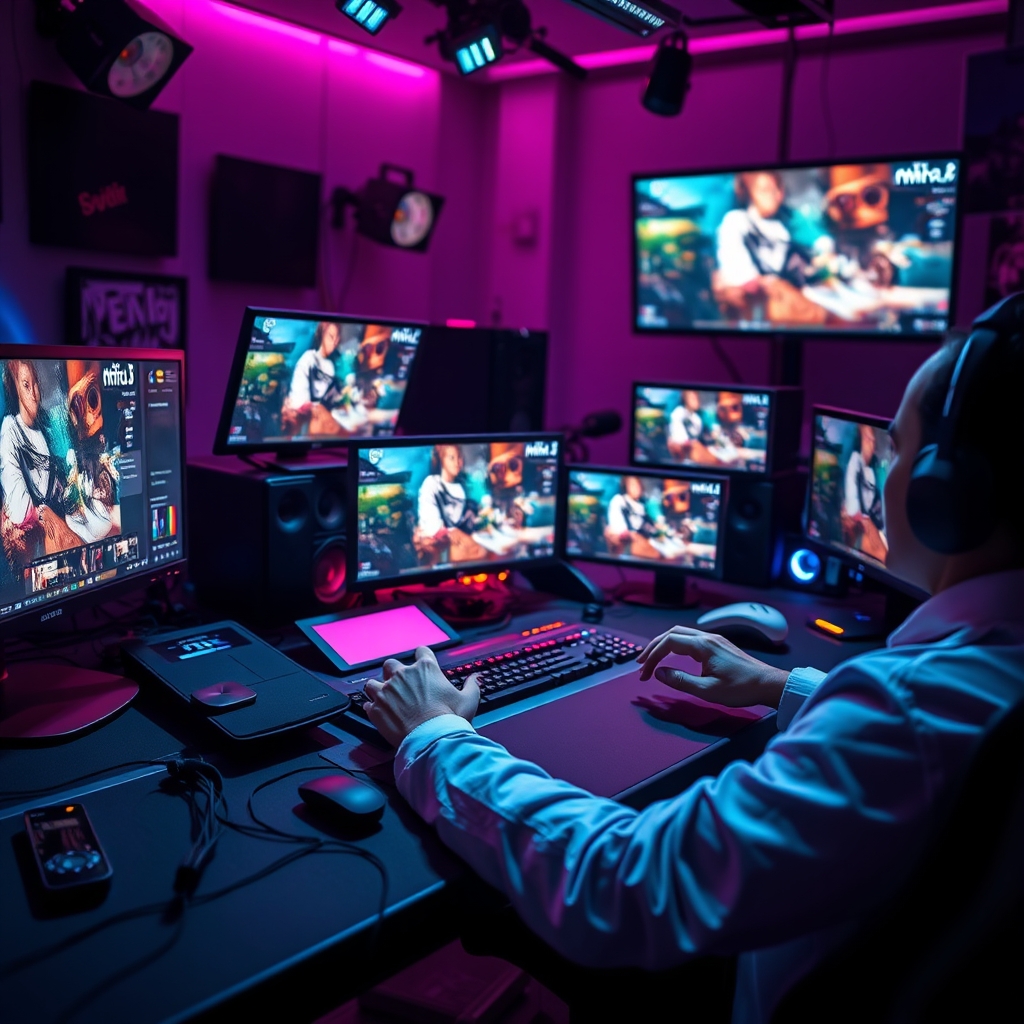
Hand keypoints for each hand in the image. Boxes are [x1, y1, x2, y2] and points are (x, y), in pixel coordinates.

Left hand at [364, 646, 479, 747]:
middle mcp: (403, 675)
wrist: (431, 739)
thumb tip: (475, 678)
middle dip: (394, 672)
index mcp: (426, 668)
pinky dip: (372, 708)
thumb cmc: (449, 719)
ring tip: (384, 698)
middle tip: (401, 686)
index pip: (421, 651)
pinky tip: (379, 713)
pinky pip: (367, 704)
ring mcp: (386, 691)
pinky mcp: (376, 708)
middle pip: (392, 664)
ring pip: (372, 682)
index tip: (423, 665)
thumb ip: (472, 686)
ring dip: (377, 689)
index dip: (422, 657)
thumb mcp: (468, 700)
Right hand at [636, 625, 788, 708]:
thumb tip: (659, 673)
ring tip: (653, 659)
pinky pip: (691, 639)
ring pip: (682, 634)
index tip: (644, 673)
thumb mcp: (707, 690)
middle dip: (653, 647)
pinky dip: (676, 645)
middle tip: (641, 663)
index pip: (668, 643)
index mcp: (703, 645)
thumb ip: (680, 680)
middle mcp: (708, 637)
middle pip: (672, 633)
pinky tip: (674, 656)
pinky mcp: (719, 645)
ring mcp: (714, 639)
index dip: (652, 656)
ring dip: (664, 645)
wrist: (768, 684)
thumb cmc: (740, 689)